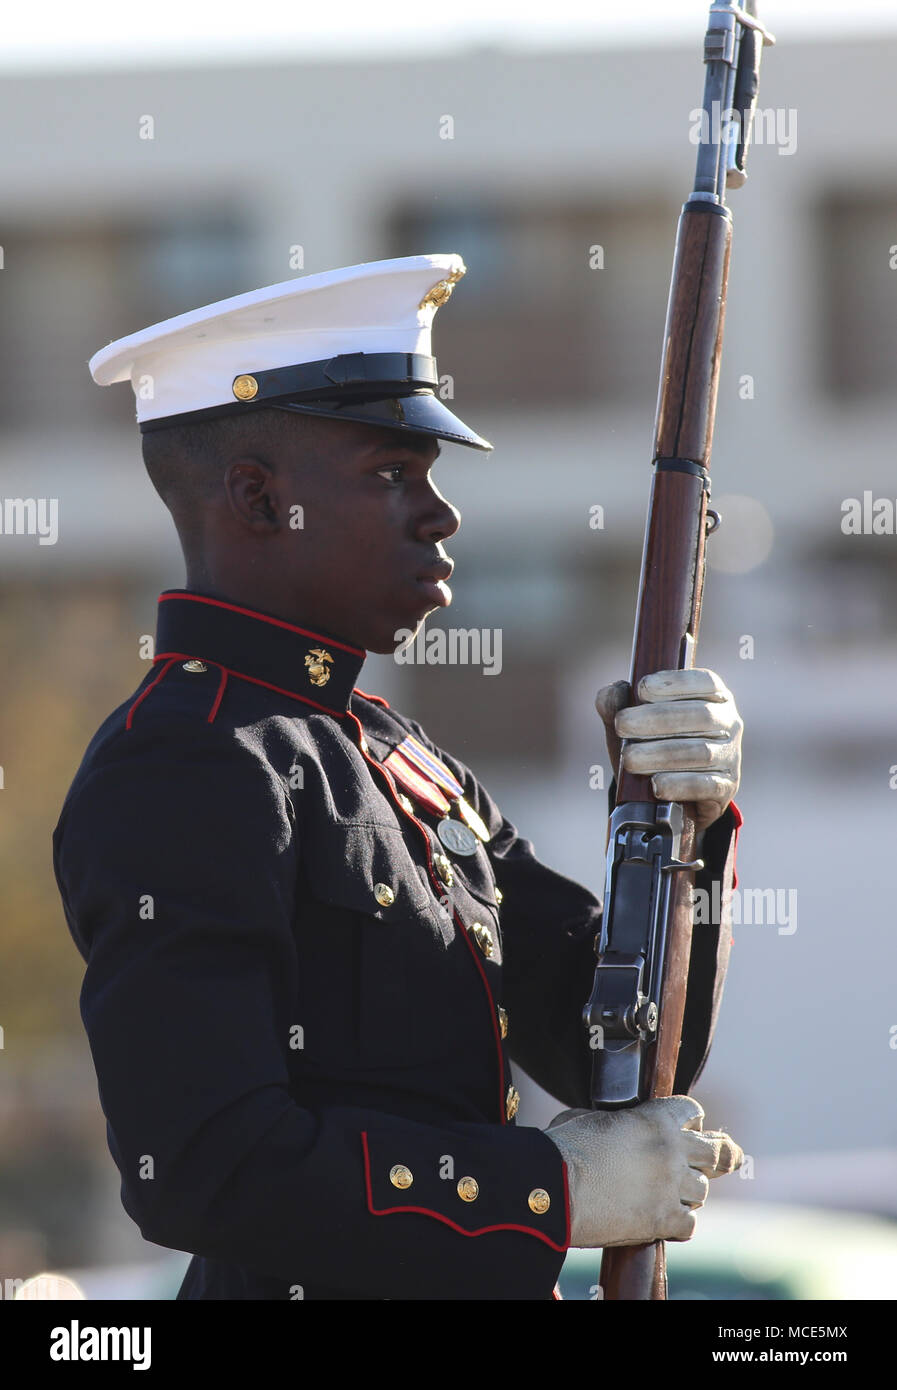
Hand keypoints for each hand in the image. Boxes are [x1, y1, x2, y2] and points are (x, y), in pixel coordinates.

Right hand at [543, 1095, 741, 1247]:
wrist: (554, 1188)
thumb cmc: (564, 1148)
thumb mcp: (591, 1117)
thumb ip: (617, 1122)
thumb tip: (616, 1128)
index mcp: (654, 1119)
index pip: (692, 1112)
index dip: (692, 1119)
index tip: (693, 1127)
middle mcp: (670, 1150)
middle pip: (716, 1152)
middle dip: (723, 1153)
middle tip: (730, 1156)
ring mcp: (670, 1186)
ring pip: (702, 1190)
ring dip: (690, 1191)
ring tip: (676, 1193)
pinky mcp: (662, 1220)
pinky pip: (690, 1224)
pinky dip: (681, 1223)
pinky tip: (669, 1221)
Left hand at [595, 668, 741, 831]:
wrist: (667, 794)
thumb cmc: (649, 744)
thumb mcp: (631, 721)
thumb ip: (617, 702)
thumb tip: (616, 690)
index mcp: (712, 696)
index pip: (705, 682)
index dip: (675, 683)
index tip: (641, 689)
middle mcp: (728, 722)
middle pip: (701, 715)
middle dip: (658, 719)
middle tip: (622, 725)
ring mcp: (731, 756)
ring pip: (701, 752)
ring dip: (661, 754)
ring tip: (630, 759)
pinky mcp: (727, 787)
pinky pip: (707, 785)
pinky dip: (679, 784)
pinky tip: (656, 785)